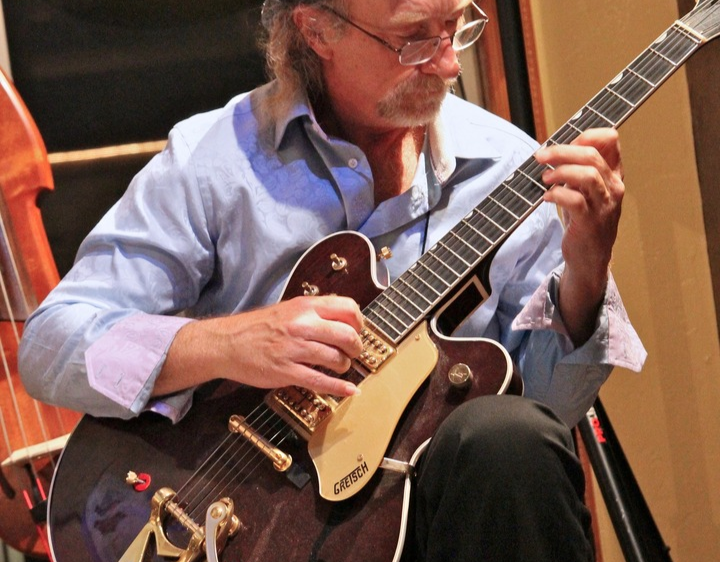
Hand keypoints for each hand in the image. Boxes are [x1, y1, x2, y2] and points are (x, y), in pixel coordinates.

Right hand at [156, 295, 363, 396]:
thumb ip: (314, 313)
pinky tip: (349, 391)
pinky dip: (339, 388)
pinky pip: (320, 381)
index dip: (359, 322)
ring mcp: (294, 349)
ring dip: (344, 366)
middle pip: (347, 335)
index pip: (347, 308)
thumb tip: (344, 321)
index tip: (358, 331)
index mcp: (304, 306)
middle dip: (356, 347)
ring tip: (341, 367)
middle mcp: (302, 325)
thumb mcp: (288, 309)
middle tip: (354, 353)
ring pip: (335, 359)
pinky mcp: (286, 371)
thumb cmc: (258, 327)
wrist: (226, 343)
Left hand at [534, 128, 624, 343]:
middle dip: (562, 151)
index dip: (587, 135)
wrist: (589, 259)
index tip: (566, 140)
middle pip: (592, 155)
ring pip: (587, 175)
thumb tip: (554, 150)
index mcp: (613, 176)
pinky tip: (546, 197)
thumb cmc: (583, 222)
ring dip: (560, 172)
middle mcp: (613, 188)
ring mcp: (604, 205)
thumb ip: (576, 171)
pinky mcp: (591, 222)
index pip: (612, 141)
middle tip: (541, 156)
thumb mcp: (584, 192)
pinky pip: (575, 199)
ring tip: (545, 178)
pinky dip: (557, 194)